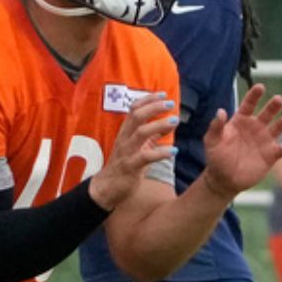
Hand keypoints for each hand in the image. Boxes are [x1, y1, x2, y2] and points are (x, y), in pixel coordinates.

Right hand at [88, 93, 177, 209]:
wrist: (107, 188)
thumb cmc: (124, 166)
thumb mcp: (138, 147)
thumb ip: (151, 136)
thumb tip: (168, 123)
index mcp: (125, 132)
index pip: (134, 109)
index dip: (148, 99)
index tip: (163, 94)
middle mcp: (124, 139)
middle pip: (137, 116)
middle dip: (154, 107)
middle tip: (170, 103)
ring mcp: (126, 152)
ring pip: (141, 133)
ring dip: (159, 125)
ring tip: (175, 121)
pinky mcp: (130, 166)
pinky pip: (146, 157)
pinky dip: (161, 153)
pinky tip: (174, 151)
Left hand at [202, 84, 281, 197]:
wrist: (224, 179)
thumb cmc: (216, 157)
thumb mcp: (211, 141)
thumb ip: (216, 127)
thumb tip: (220, 111)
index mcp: (241, 120)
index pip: (249, 104)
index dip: (254, 95)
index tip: (260, 87)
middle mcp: (255, 127)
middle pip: (267, 113)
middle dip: (274, 105)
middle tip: (279, 99)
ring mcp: (265, 140)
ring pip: (278, 128)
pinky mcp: (271, 155)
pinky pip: (280, 150)